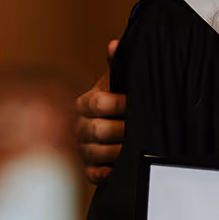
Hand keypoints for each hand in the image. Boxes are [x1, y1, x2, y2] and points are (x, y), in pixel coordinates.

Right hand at [75, 39, 125, 183]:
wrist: (112, 124)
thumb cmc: (116, 102)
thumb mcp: (117, 83)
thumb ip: (117, 65)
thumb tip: (116, 44)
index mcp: (85, 104)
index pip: (96, 104)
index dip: (117, 104)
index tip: (132, 104)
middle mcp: (80, 127)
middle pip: (96, 130)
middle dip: (120, 130)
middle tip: (137, 129)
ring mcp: (82, 149)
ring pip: (95, 153)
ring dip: (117, 152)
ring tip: (134, 148)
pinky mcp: (88, 169)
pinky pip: (93, 175)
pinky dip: (104, 173)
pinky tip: (116, 169)